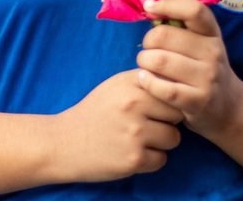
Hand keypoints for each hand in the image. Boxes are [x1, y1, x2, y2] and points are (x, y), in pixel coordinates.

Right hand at [52, 69, 183, 183]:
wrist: (64, 143)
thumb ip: (145, 80)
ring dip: (160, 143)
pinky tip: (132, 153)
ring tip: (138, 140)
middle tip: (146, 125)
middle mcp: (134, 105)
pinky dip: (150, 160)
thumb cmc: (94, 112)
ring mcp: (134, 133)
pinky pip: (162, 160)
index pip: (172, 89)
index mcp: (131, 84)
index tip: (155, 107)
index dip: (167, 100)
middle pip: (177, 114)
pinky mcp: (134, 159)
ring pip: (174, 138)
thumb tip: (178, 81)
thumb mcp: (115, 85)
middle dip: (166, 121)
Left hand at [135, 0, 242, 140]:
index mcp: (212, 34)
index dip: (167, 3)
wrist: (229, 108)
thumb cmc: (204, 69)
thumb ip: (181, 27)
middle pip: (164, 35)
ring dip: (144, 61)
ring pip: (160, 60)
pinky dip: (147, 81)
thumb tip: (150, 5)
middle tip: (147, 49)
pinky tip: (144, 79)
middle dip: (147, 41)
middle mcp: (213, 53)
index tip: (150, 7)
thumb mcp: (202, 44)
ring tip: (145, 65)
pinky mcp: (198, 101)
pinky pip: (162, 87)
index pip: (193, 9)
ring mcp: (207, 78)